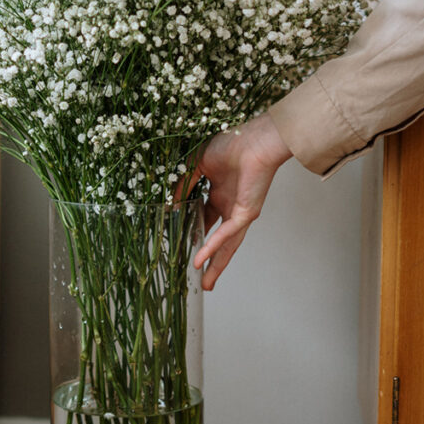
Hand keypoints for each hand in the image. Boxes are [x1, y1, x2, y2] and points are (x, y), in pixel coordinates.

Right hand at [176, 113, 291, 290]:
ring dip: (215, 263)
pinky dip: (213, 246)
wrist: (254, 139)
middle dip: (207, 257)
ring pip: (226, 244)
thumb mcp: (196, 165)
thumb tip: (169, 203)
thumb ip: (183, 184)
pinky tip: (200, 259)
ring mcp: (239, 212)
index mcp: (219, 193)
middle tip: (196, 274)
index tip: (176, 241)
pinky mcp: (246, 213)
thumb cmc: (230, 144)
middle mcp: (229, 205)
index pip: (203, 218)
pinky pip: (227, 233)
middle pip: (216, 238)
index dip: (190, 230)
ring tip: (205, 283)